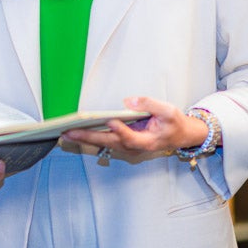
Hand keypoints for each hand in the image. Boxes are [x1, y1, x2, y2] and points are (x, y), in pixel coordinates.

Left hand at [62, 97, 211, 156]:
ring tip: (67, 132)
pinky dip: (91, 136)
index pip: (131, 138)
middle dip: (88, 138)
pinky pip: (105, 140)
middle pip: (109, 143)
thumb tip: (128, 101)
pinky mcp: (124, 142)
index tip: (112, 121)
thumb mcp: (168, 110)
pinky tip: (78, 131)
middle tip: (69, 133)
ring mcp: (128, 146)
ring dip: (85, 138)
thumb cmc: (174, 123)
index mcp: (147, 141)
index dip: (121, 130)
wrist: (180, 135)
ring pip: (104, 143)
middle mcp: (135, 147)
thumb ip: (149, 105)